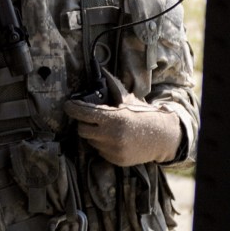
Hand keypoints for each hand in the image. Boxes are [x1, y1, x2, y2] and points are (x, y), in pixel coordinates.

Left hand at [63, 70, 181, 166]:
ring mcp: (114, 150)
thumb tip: (101, 70)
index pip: (83, 113)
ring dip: (94, 135)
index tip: (67, 105)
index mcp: (114, 118)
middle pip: (82, 130)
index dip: (72, 108)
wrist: (162, 137)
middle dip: (83, 123)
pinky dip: (102, 145)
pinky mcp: (116, 160)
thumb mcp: (128, 99)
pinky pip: (100, 152)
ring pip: (91, 142)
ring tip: (105, 129)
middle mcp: (112, 135)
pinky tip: (113, 139)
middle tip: (88, 118)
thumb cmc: (142, 115)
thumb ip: (112, 86)